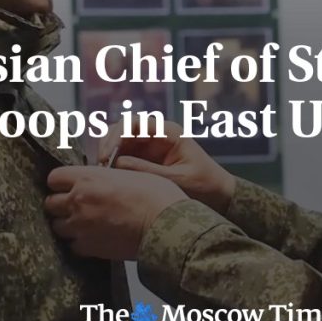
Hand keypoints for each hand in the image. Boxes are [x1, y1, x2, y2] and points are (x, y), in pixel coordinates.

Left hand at [45, 166, 187, 259]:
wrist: (167, 227)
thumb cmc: (157, 196)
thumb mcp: (132, 174)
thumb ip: (108, 177)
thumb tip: (102, 180)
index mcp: (87, 178)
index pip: (54, 178)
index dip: (61, 182)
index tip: (68, 185)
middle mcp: (78, 201)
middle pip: (50, 203)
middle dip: (60, 203)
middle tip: (75, 205)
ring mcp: (80, 227)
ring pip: (57, 226)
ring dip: (67, 224)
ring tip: (83, 223)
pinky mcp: (88, 248)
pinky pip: (72, 246)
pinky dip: (79, 243)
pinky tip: (93, 238)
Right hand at [99, 118, 236, 213]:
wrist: (220, 197)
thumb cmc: (205, 186)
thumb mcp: (176, 180)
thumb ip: (146, 171)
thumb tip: (115, 163)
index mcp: (168, 133)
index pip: (134, 123)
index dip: (116, 135)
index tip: (107, 155)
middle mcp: (157, 136)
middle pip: (122, 129)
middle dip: (108, 144)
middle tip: (101, 165)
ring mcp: (150, 147)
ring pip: (119, 143)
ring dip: (108, 154)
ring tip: (103, 173)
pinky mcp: (145, 161)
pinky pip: (123, 157)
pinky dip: (113, 164)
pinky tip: (109, 177)